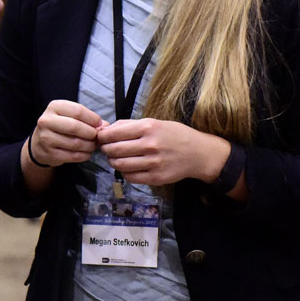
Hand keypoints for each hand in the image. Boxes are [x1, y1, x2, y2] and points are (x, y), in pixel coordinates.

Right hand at [29, 99, 102, 166]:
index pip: (77, 110)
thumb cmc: (59, 127)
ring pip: (75, 143)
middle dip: (91, 133)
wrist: (39, 143)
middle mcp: (47, 121)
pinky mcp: (49, 153)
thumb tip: (105, 125)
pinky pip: (72, 156)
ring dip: (89, 146)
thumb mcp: (70, 116)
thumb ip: (87, 119)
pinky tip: (86, 153)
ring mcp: (46, 138)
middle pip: (75, 127)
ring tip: (93, 145)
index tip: (100, 124)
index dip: (92, 118)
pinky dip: (84, 155)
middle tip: (97, 137)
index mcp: (54, 107)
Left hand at [97, 117, 227, 186]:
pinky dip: (124, 172)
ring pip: (120, 165)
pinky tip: (128, 167)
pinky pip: (130, 177)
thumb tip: (105, 130)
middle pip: (114, 150)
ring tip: (116, 158)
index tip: (101, 138)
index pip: (113, 134)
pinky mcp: (156, 178)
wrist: (198, 153)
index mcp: (147, 128)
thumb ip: (128, 125)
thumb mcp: (154, 122)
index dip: (102, 137)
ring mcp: (153, 163)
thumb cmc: (174, 135)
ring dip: (113, 162)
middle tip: (107, 149)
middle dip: (106, 150)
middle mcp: (149, 145)